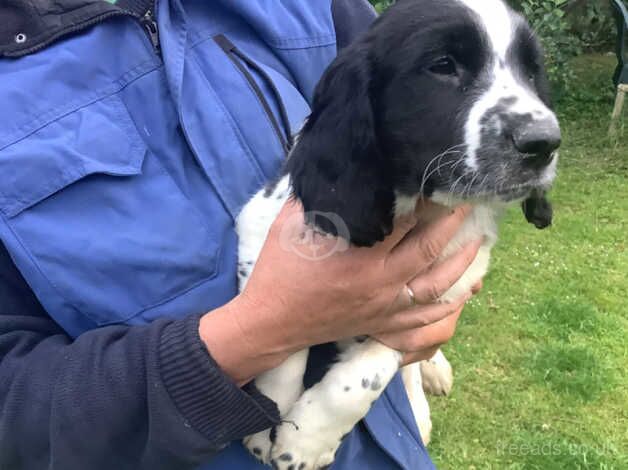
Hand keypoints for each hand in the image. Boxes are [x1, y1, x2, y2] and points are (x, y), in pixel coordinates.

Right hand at [201, 200, 480, 383]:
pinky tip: (466, 291)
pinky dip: (451, 305)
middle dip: (452, 224)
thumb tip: (340, 168)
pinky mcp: (384, 325)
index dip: (425, 201)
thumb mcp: (291, 223)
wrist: (272, 321)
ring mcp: (385, 308)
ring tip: (478, 241)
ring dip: (461, 263)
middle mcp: (379, 282)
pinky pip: (427, 319)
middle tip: (468, 202)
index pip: (403, 222)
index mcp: (357, 255)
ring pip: (436, 286)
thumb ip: (318, 196)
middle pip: (428, 251)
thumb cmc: (280, 269)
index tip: (438, 181)